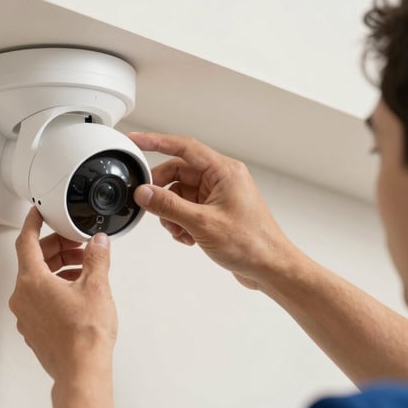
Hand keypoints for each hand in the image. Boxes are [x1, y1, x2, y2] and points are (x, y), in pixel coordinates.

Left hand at [9, 208, 116, 382]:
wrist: (81, 371)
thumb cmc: (84, 336)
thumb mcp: (96, 286)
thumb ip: (96, 258)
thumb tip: (98, 243)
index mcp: (32, 281)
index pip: (25, 241)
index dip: (32, 223)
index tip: (37, 214)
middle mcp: (22, 297)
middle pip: (33, 261)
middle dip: (56, 249)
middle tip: (76, 245)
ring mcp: (26, 316)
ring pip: (37, 281)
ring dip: (58, 269)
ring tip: (83, 269)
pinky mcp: (33, 329)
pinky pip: (39, 300)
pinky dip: (54, 288)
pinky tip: (77, 292)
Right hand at [129, 132, 300, 289]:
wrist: (271, 267)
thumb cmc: (251, 244)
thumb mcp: (202, 223)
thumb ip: (169, 205)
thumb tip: (144, 192)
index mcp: (223, 171)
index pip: (183, 147)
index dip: (156, 141)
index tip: (136, 140)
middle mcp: (222, 179)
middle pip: (178, 173)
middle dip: (162, 192)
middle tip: (149, 205)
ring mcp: (219, 195)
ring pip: (181, 193)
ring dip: (171, 212)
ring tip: (177, 230)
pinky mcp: (216, 211)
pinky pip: (188, 208)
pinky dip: (180, 221)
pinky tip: (186, 237)